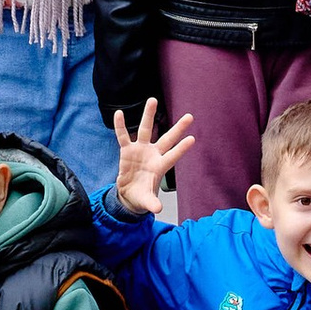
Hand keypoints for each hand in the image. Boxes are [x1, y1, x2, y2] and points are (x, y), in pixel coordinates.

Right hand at [110, 99, 196, 216]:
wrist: (129, 193)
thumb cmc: (142, 196)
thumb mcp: (146, 201)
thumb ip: (152, 203)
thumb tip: (157, 210)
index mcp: (160, 166)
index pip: (173, 156)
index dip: (181, 148)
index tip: (192, 139)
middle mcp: (153, 155)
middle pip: (167, 138)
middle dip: (178, 128)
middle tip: (190, 116)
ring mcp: (140, 150)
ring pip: (145, 129)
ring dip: (148, 115)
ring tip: (152, 99)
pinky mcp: (127, 150)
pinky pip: (123, 136)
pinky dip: (120, 126)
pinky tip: (118, 113)